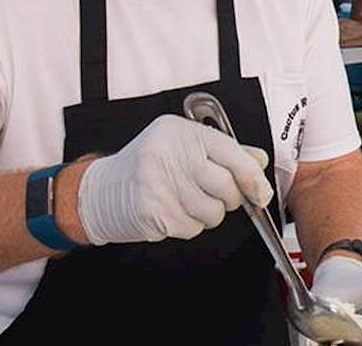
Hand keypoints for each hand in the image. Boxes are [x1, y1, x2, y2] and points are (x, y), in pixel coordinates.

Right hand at [77, 115, 272, 244]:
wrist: (100, 190)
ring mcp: (159, 185)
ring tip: (188, 201)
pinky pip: (193, 227)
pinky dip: (190, 224)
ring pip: (213, 212)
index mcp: (180, 133)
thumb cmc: (148, 165)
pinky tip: (173, 211)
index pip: (231, 154)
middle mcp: (169, 155)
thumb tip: (258, 160)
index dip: (252, 176)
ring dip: (209, 214)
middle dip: (230, 198)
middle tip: (215, 194)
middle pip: (226, 187)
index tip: (260, 191)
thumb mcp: (183, 144)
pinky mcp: (154, 213)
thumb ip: (224, 151)